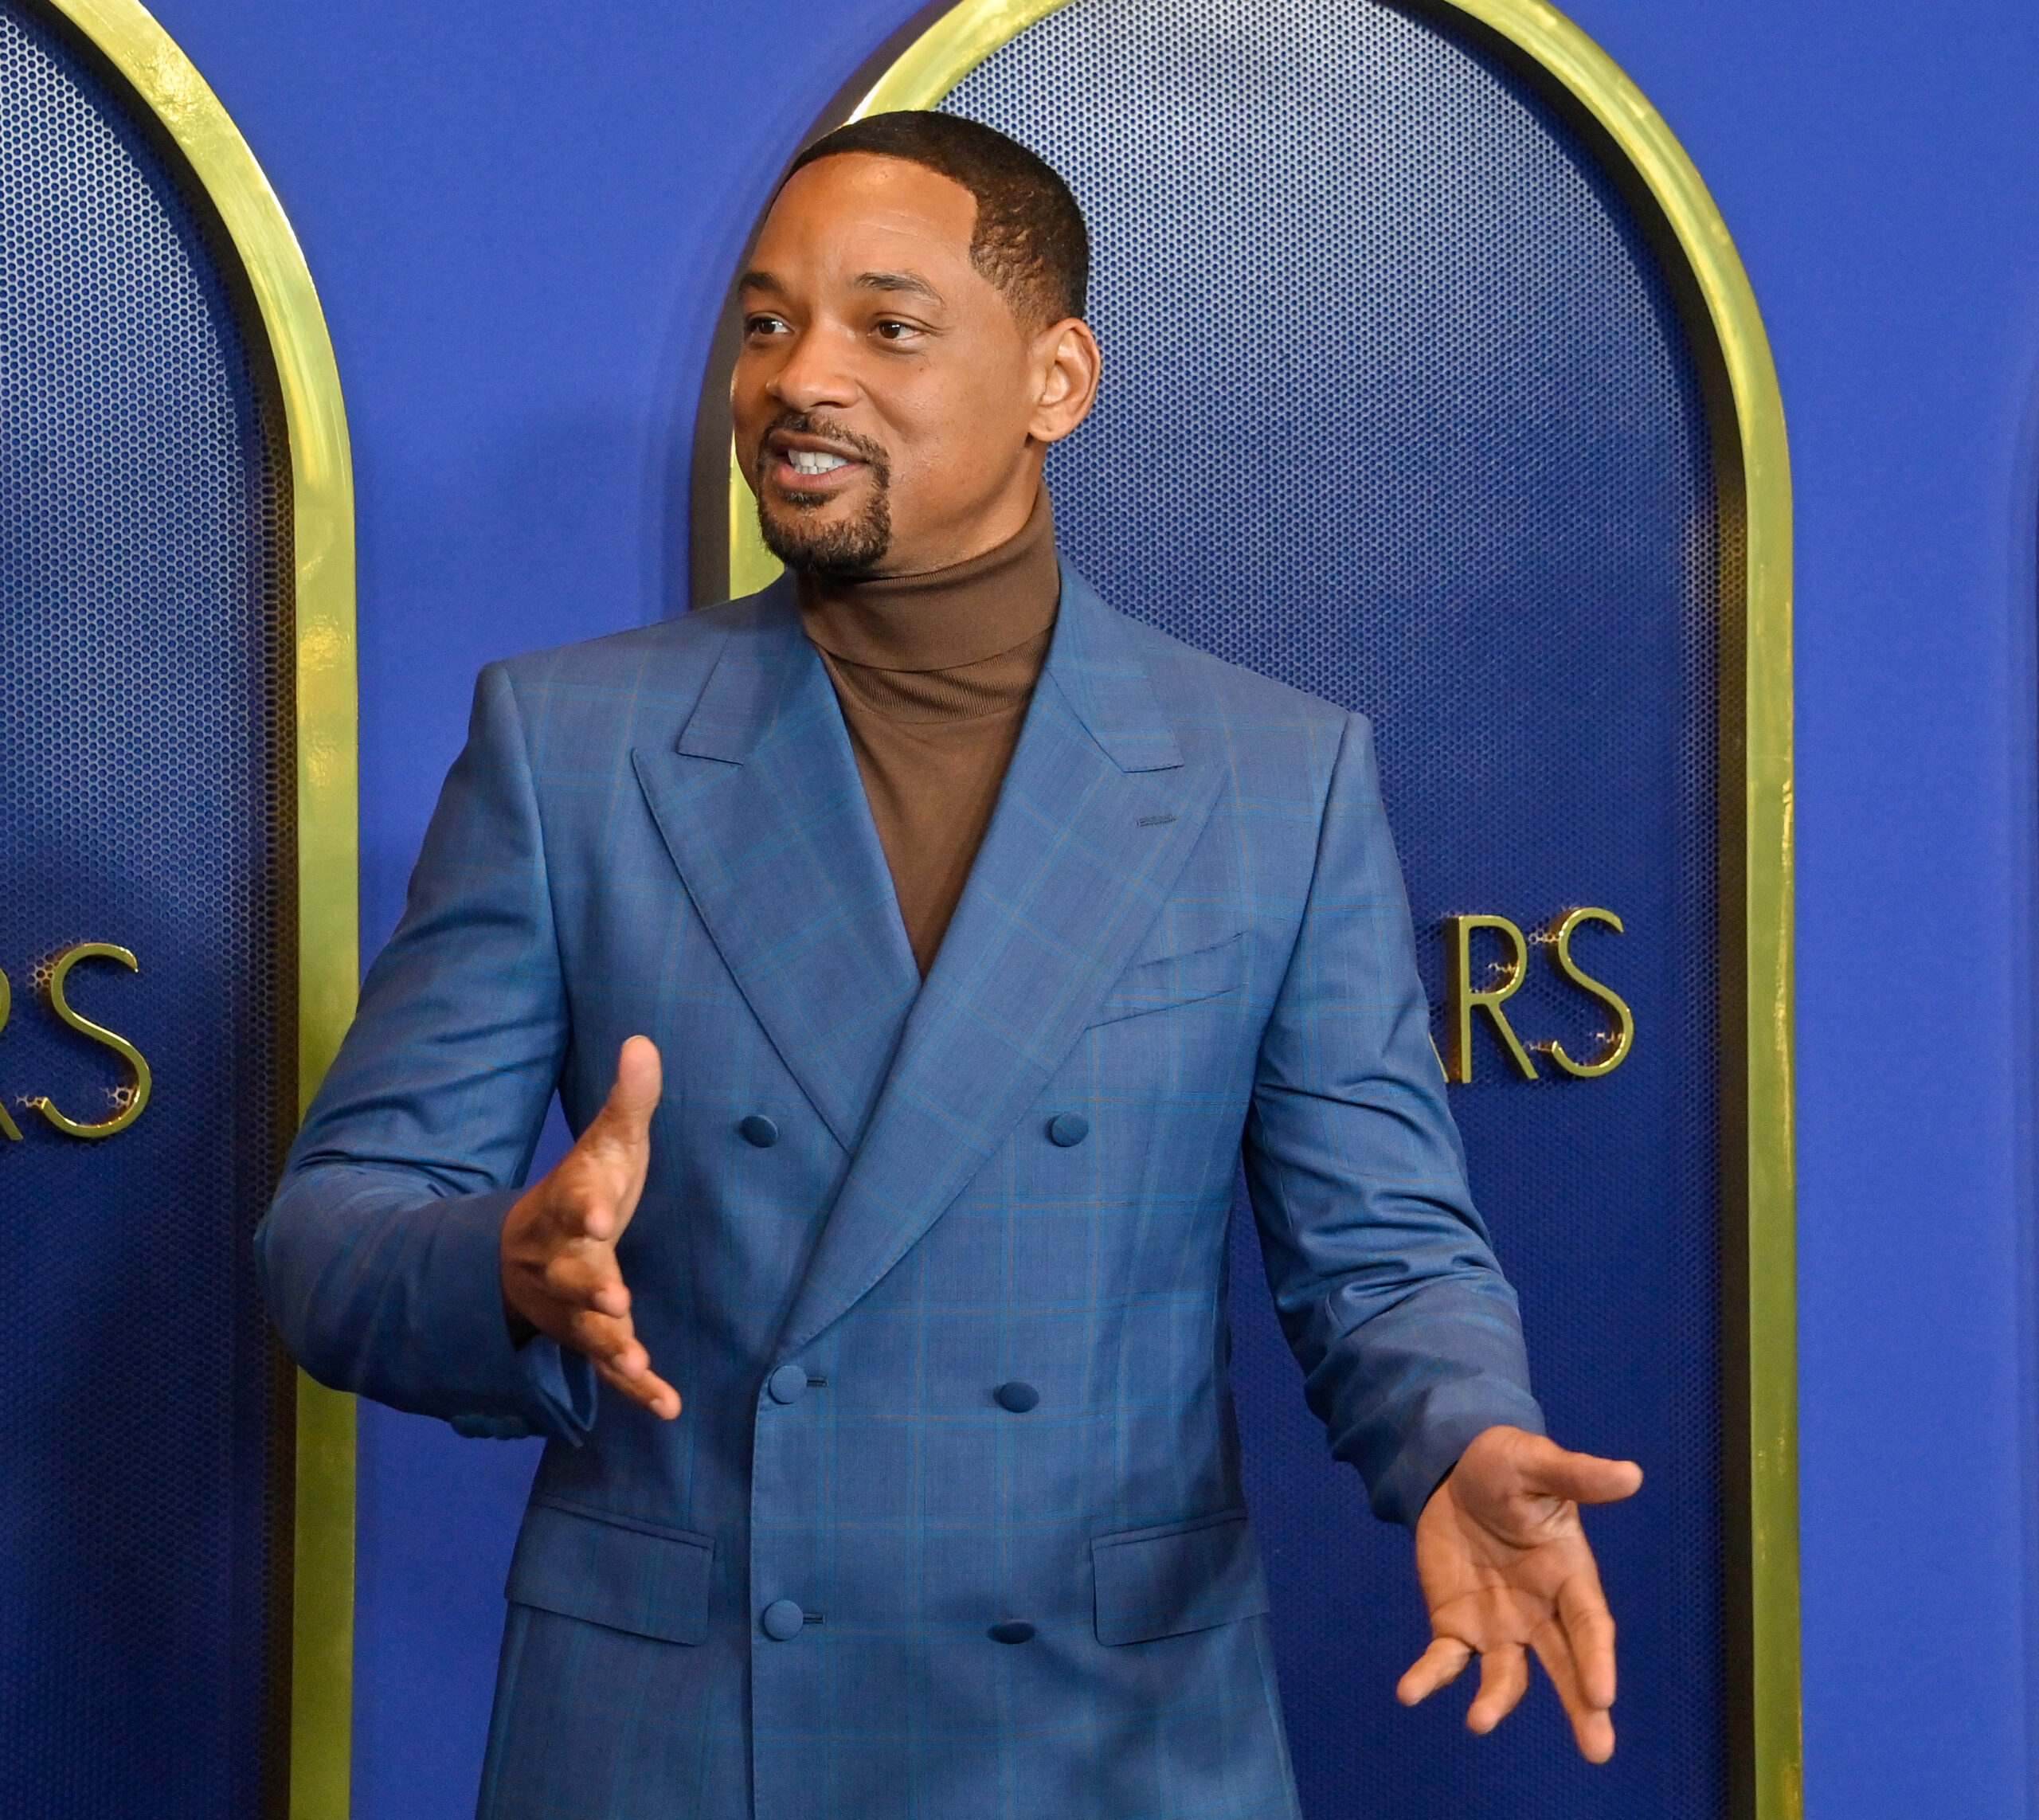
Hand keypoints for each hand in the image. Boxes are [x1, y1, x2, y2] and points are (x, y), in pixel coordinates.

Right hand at [499, 1036, 679, 1419]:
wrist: (526, 1252)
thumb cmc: (585, 1189)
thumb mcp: (605, 1145)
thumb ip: (628, 1101)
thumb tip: (643, 1039)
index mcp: (566, 1208)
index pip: (572, 1204)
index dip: (584, 1209)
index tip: (599, 1213)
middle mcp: (560, 1262)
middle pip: (571, 1275)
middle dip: (590, 1287)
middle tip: (613, 1299)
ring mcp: (570, 1307)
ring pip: (584, 1330)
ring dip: (609, 1345)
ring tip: (635, 1357)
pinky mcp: (589, 1340)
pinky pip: (609, 1372)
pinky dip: (635, 1389)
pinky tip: (668, 1406)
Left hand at [1398, 1425, 1640, 1761]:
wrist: (1453, 1471)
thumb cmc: (1507, 1466)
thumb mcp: (1536, 1462)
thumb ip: (1576, 1474)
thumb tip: (1631, 1475)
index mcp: (1568, 1573)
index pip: (1589, 1623)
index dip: (1597, 1658)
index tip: (1603, 1695)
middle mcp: (1540, 1610)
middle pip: (1565, 1665)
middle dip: (1582, 1708)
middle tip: (1599, 1750)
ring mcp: (1499, 1624)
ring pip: (1506, 1675)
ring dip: (1496, 1701)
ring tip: (1480, 1721)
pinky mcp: (1456, 1625)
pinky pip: (1445, 1659)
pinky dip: (1430, 1678)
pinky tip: (1410, 1692)